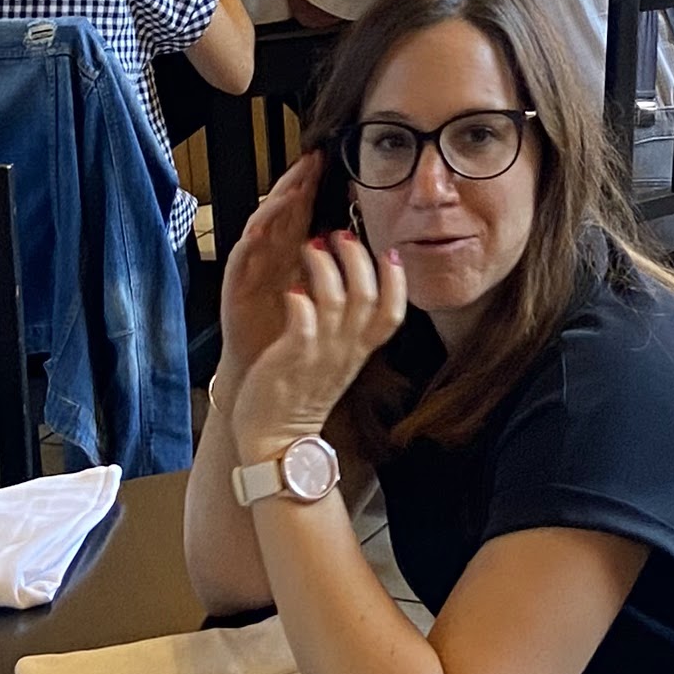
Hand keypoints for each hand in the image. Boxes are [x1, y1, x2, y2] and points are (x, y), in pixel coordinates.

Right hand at [216, 153, 331, 371]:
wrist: (259, 373)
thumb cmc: (285, 333)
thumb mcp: (314, 294)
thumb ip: (325, 265)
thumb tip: (349, 238)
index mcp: (289, 256)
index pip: (301, 213)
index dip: (311, 186)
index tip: (326, 159)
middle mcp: (268, 257)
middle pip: (281, 212)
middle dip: (295, 183)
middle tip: (310, 159)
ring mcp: (250, 269)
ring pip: (261, 229)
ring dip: (275, 207)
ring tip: (290, 187)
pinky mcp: (235, 288)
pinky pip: (240, 260)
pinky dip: (249, 243)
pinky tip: (259, 229)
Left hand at [235, 223, 403, 455]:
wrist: (276, 438)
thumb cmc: (302, 394)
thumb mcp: (338, 361)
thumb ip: (349, 329)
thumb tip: (354, 290)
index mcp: (359, 350)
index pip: (393, 311)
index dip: (397, 279)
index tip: (390, 252)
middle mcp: (345, 349)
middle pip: (367, 295)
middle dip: (356, 257)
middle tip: (339, 235)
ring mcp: (319, 354)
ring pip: (335, 300)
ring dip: (324, 266)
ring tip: (310, 246)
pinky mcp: (291, 358)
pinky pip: (303, 321)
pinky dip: (300, 297)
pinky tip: (291, 286)